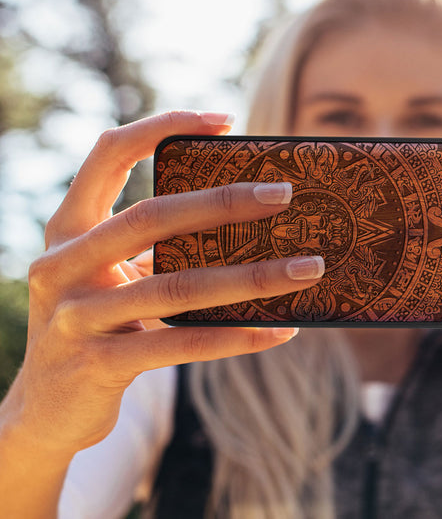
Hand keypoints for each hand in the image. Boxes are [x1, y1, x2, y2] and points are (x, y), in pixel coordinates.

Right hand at [3, 111, 324, 459]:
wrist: (46, 410)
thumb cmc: (98, 323)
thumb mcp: (112, 275)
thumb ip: (155, 246)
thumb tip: (248, 219)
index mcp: (68, 228)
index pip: (108, 154)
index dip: (162, 126)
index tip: (224, 120)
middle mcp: (62, 264)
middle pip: (151, 216)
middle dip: (223, 202)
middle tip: (284, 194)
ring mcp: (76, 316)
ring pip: (177, 286)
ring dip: (253, 277)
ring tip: (308, 269)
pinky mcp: (98, 364)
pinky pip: (182, 344)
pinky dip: (236, 336)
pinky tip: (280, 330)